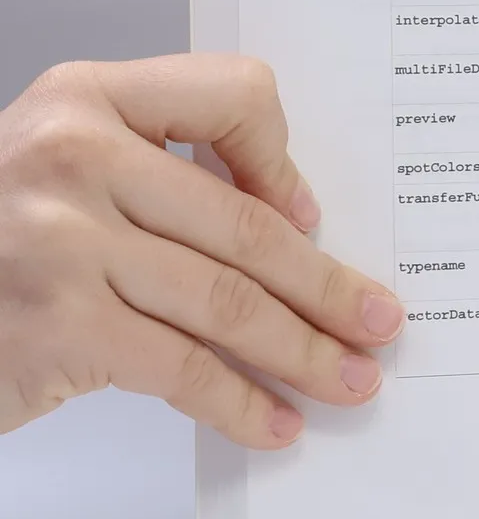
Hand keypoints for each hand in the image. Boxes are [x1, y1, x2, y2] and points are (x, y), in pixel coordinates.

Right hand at [0, 56, 402, 449]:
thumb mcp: (61, 172)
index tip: (311, 217)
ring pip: (229, 302)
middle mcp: (72, 155)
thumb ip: (155, 176)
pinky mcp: (58, 325)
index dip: (282, 158)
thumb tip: (287, 228)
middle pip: (246, 227)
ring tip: (352, 380)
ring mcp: (61, 241)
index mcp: (85, 98)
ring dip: (305, 351)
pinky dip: (241, 403)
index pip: (229, 95)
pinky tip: (275, 424)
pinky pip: (183, 368)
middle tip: (382, 323)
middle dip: (328, 287)